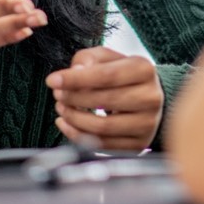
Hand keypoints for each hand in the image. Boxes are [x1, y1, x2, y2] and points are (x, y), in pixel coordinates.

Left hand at [47, 46, 163, 151]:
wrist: (148, 98)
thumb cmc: (123, 76)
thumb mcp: (107, 58)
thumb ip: (88, 59)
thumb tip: (74, 72)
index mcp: (145, 70)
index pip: (107, 75)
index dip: (77, 79)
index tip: (53, 80)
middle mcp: (150, 97)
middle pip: (105, 100)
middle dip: (74, 98)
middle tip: (58, 94)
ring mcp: (147, 123)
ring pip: (103, 127)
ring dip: (74, 118)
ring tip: (61, 108)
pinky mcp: (139, 144)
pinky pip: (103, 145)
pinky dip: (78, 135)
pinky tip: (67, 123)